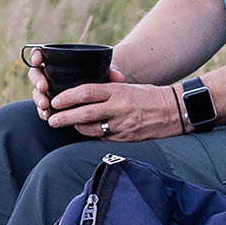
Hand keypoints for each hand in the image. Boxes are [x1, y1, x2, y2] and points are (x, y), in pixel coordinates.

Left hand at [40, 69, 182, 141]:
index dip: (68, 97)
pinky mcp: (126, 138)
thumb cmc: (149, 94)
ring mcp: (122, 125)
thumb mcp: (127, 86)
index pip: (87, 92)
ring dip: (76, 128)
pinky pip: (104, 137)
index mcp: (118, 91)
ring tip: (65, 125)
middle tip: (51, 120)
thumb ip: (107, 89)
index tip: (55, 101)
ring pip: (92, 129)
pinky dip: (93, 134)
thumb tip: (84, 92)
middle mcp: (118, 108)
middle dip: (64, 117)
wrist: (174, 110)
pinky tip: (87, 131)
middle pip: (84, 114)